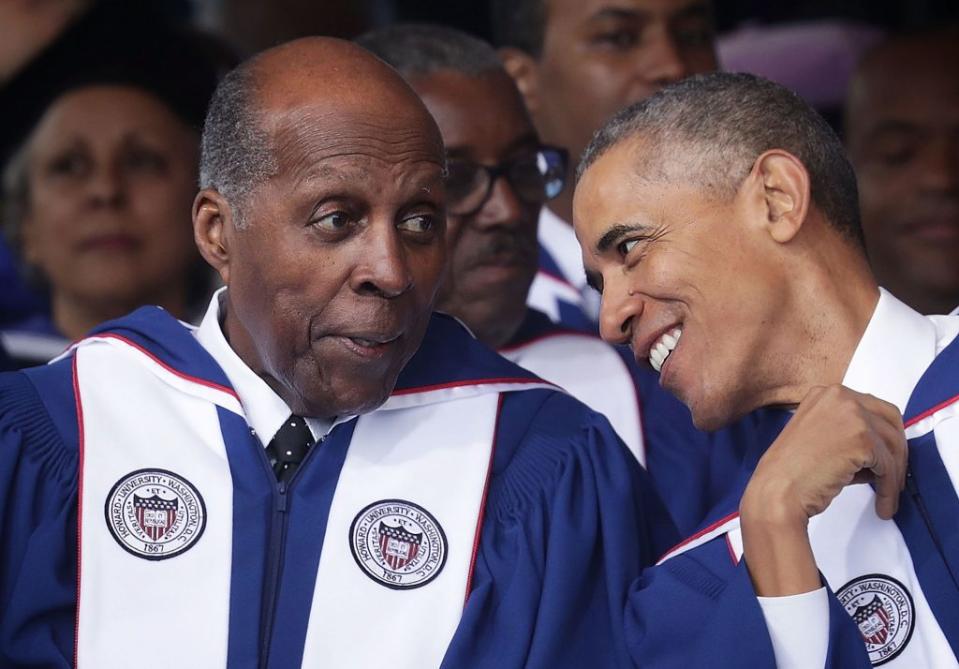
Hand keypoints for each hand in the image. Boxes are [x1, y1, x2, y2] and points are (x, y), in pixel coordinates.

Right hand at [740, 385, 906, 595]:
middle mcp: (840, 396)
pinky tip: (883, 504)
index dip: (884, 436)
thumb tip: (882, 449)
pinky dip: (889, 488)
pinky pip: (889, 465)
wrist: (777, 491)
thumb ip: (847, 433)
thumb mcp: (819, 437)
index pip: (873, 408)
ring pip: (893, 444)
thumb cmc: (791, 473)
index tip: (887, 458)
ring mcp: (852, 415)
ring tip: (887, 497)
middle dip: (897, 452)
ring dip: (895, 474)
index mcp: (826, 394)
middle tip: (894, 478)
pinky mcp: (862, 438)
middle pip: (890, 420)